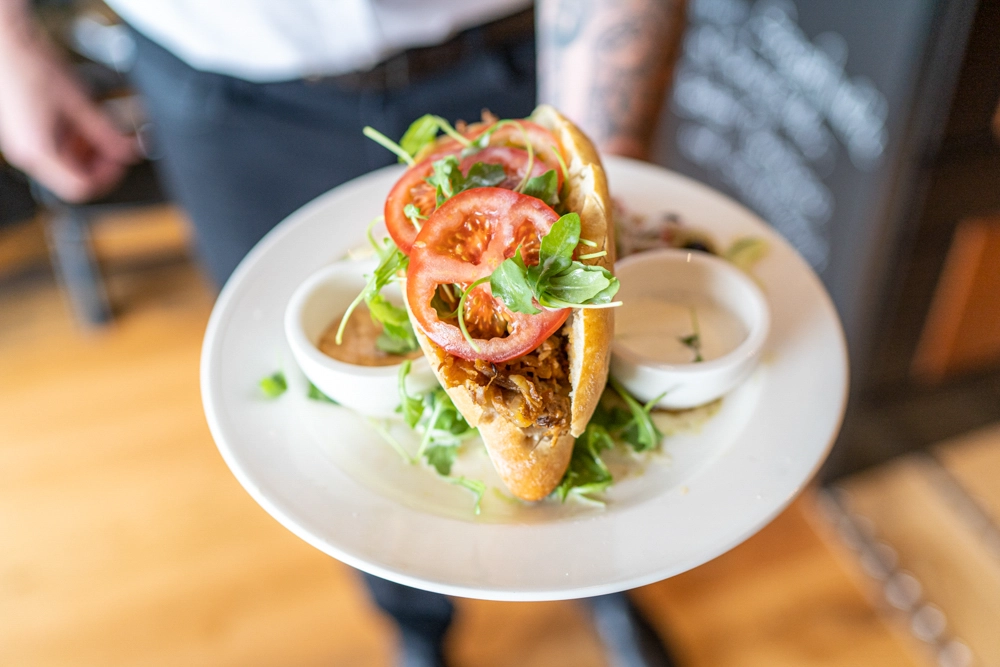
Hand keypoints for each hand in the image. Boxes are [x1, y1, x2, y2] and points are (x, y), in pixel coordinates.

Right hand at [0, 19, 138, 201]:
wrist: (5, 44)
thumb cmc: (31, 65)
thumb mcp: (79, 102)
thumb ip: (106, 132)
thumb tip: (128, 151)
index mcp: (39, 150)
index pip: (80, 187)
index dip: (107, 177)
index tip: (121, 161)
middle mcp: (26, 154)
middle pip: (73, 179)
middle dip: (98, 164)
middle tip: (115, 146)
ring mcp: (23, 145)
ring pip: (64, 167)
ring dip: (86, 153)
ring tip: (97, 130)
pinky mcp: (23, 135)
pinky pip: (53, 151)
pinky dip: (71, 143)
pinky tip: (79, 124)